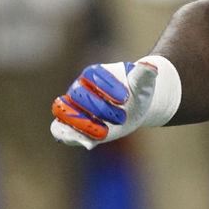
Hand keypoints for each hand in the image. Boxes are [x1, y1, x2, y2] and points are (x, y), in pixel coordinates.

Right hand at [50, 57, 178, 148]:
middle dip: (99, 108)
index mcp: (95, 73)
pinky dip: (68, 135)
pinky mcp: (70, 124)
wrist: (132, 107)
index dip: (107, 87)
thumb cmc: (137, 92)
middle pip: (79, 95)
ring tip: (104, 132)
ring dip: (82, 123)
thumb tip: (150, 65)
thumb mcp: (144, 83)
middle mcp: (79, 87)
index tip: (125, 98)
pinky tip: (86, 143)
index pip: (92, 76)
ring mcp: (72, 106)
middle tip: (121, 118)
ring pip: (64, 111)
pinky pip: (58, 129)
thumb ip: (145, 75)